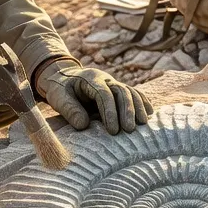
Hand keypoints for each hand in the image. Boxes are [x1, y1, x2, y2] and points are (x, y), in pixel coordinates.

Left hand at [37, 60, 152, 133]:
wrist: (62, 77)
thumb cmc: (59, 89)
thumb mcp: (58, 97)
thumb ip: (69, 110)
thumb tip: (83, 125)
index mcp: (90, 79)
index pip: (104, 94)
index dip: (110, 112)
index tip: (113, 130)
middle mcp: (105, 78)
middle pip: (121, 91)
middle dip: (127, 111)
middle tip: (130, 130)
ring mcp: (113, 82)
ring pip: (130, 91)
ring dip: (137, 107)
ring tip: (142, 124)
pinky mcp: (117, 88)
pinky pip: (133, 92)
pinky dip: (142, 101)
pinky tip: (149, 113)